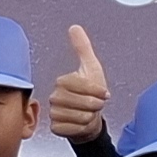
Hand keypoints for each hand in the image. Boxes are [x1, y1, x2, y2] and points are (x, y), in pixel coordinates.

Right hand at [45, 24, 109, 143]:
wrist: (89, 119)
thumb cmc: (92, 94)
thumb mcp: (91, 68)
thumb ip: (82, 48)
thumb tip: (74, 28)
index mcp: (62, 81)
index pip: (82, 85)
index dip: (97, 90)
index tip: (103, 93)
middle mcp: (55, 96)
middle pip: (82, 102)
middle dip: (95, 105)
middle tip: (95, 104)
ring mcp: (53, 113)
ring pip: (78, 116)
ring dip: (89, 117)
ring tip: (88, 113)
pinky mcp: (55, 127)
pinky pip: (71, 128)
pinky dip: (81, 128)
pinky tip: (80, 123)